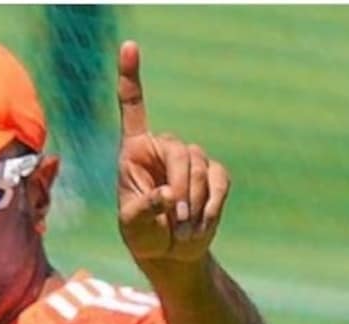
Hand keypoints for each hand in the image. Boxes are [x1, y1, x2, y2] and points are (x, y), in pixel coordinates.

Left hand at [116, 41, 231, 264]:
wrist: (172, 254)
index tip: (129, 45)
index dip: (131, 77)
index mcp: (134, 151)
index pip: (133, 108)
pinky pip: (219, 182)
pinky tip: (199, 225)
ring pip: (201, 168)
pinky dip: (211, 207)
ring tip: (182, 231)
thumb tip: (168, 194)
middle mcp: (163, 148)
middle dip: (182, 189)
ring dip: (194, 205)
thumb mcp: (133, 227)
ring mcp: (191, 159)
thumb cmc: (143, 237)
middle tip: (176, 224)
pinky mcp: (215, 174)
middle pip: (180, 152)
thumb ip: (144, 209)